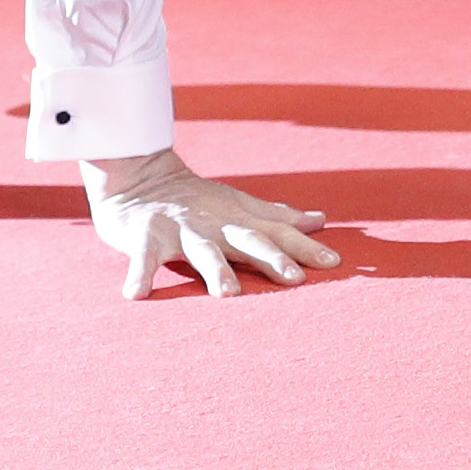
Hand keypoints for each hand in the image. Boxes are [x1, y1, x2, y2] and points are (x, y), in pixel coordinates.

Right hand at [81, 149, 340, 298]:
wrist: (137, 174)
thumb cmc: (195, 199)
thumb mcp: (238, 204)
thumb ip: (277, 216)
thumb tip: (320, 220)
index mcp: (237, 218)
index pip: (277, 232)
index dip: (304, 246)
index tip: (335, 262)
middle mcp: (214, 224)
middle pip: (246, 240)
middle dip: (270, 258)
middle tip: (294, 278)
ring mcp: (180, 229)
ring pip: (201, 250)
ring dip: (215, 270)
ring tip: (227, 295)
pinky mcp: (145, 235)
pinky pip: (142, 256)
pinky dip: (139, 273)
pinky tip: (136, 294)